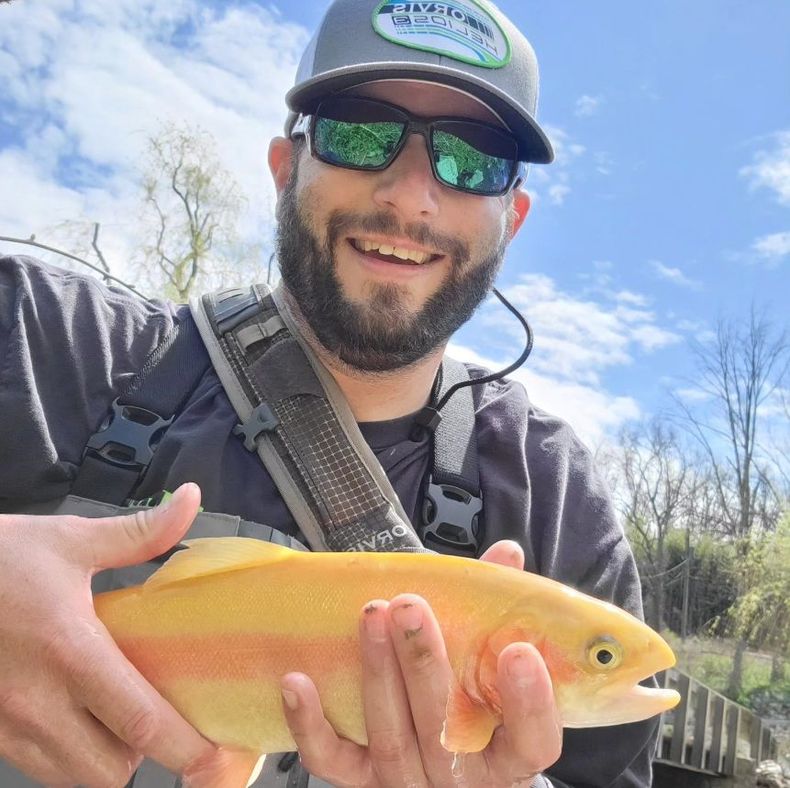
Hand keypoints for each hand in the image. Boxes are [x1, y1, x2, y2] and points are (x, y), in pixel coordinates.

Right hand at [0, 483, 223, 786]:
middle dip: (143, 754)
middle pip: (110, 770)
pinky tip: (76, 716)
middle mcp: (38, 700)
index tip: (214, 757)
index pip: (140, 721)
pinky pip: (40, 767)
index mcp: (71, 651)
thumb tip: (191, 501)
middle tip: (154, 714)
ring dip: (103, 756)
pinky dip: (67, 755)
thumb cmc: (1, 559)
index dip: (184, 747)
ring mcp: (7, 725)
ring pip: (73, 777)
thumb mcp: (72, 540)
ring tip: (115, 714)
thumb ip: (141, 533)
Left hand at [280, 541, 562, 786]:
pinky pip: (332, 762)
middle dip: (423, 663)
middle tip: (409, 607)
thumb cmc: (477, 707)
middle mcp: (462, 778)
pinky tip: (298, 682)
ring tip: (371, 616)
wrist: (448, 772)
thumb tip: (505, 554)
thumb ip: (500, 613)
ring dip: (377, 673)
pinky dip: (311, 723)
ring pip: (391, 737)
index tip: (518, 652)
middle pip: (443, 729)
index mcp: (508, 754)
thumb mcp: (496, 670)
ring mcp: (409, 784)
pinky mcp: (363, 784)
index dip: (530, 702)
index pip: (532, 741)